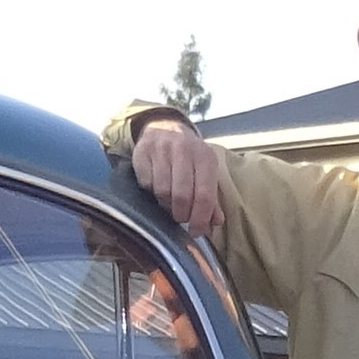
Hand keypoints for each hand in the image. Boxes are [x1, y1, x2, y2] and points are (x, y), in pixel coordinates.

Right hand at [131, 117, 224, 236]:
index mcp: (205, 157)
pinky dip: (151, 192)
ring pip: (162, 192)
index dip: (200, 219)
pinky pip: (146, 184)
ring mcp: (161, 149)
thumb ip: (212, 198)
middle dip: (181, 214)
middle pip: (182, 196)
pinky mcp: (142, 152)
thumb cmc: (189, 158)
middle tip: (181, 218)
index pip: (204, 195)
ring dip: (165, 204)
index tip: (195, 231)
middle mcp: (184, 149)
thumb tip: (216, 221)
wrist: (164, 127)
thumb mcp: (205, 172)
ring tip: (169, 201)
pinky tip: (157, 186)